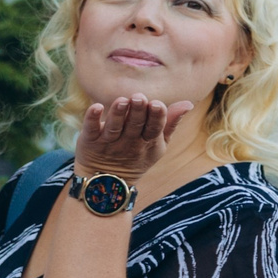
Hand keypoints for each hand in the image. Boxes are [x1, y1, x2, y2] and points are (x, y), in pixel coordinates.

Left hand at [73, 93, 188, 183]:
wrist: (107, 181)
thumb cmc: (136, 154)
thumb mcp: (157, 143)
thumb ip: (170, 123)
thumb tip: (188, 103)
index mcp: (147, 142)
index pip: (154, 128)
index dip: (156, 117)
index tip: (156, 104)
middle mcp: (128, 142)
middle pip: (134, 125)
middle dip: (137, 111)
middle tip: (138, 97)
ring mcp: (108, 142)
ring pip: (113, 127)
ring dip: (117, 113)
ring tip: (122, 100)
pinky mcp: (90, 141)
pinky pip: (90, 129)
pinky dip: (92, 118)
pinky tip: (96, 107)